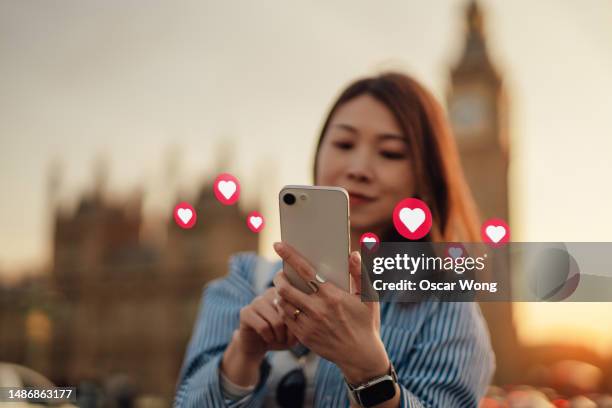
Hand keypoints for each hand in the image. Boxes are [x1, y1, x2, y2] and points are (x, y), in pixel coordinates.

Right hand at [235, 286, 298, 357]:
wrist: (256, 345)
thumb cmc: (279, 336)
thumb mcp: (293, 332)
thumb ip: (299, 325)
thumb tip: (298, 322)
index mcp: (284, 293)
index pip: (297, 305)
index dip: (299, 323)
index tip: (297, 335)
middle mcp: (270, 293)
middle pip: (288, 313)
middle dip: (290, 331)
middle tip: (288, 340)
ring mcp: (257, 301)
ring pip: (276, 321)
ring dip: (280, 336)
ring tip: (278, 340)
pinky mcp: (245, 312)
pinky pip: (263, 327)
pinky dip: (269, 337)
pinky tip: (268, 339)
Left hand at [272, 242, 390, 384]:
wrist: (361, 356)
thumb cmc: (366, 323)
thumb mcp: (369, 297)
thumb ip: (359, 273)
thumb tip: (352, 253)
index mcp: (332, 296)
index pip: (305, 270)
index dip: (290, 255)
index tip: (278, 245)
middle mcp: (318, 309)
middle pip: (286, 288)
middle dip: (279, 277)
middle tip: (280, 273)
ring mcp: (309, 324)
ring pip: (282, 303)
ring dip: (278, 292)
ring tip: (282, 288)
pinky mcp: (303, 336)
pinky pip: (285, 318)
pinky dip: (282, 308)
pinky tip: (286, 303)